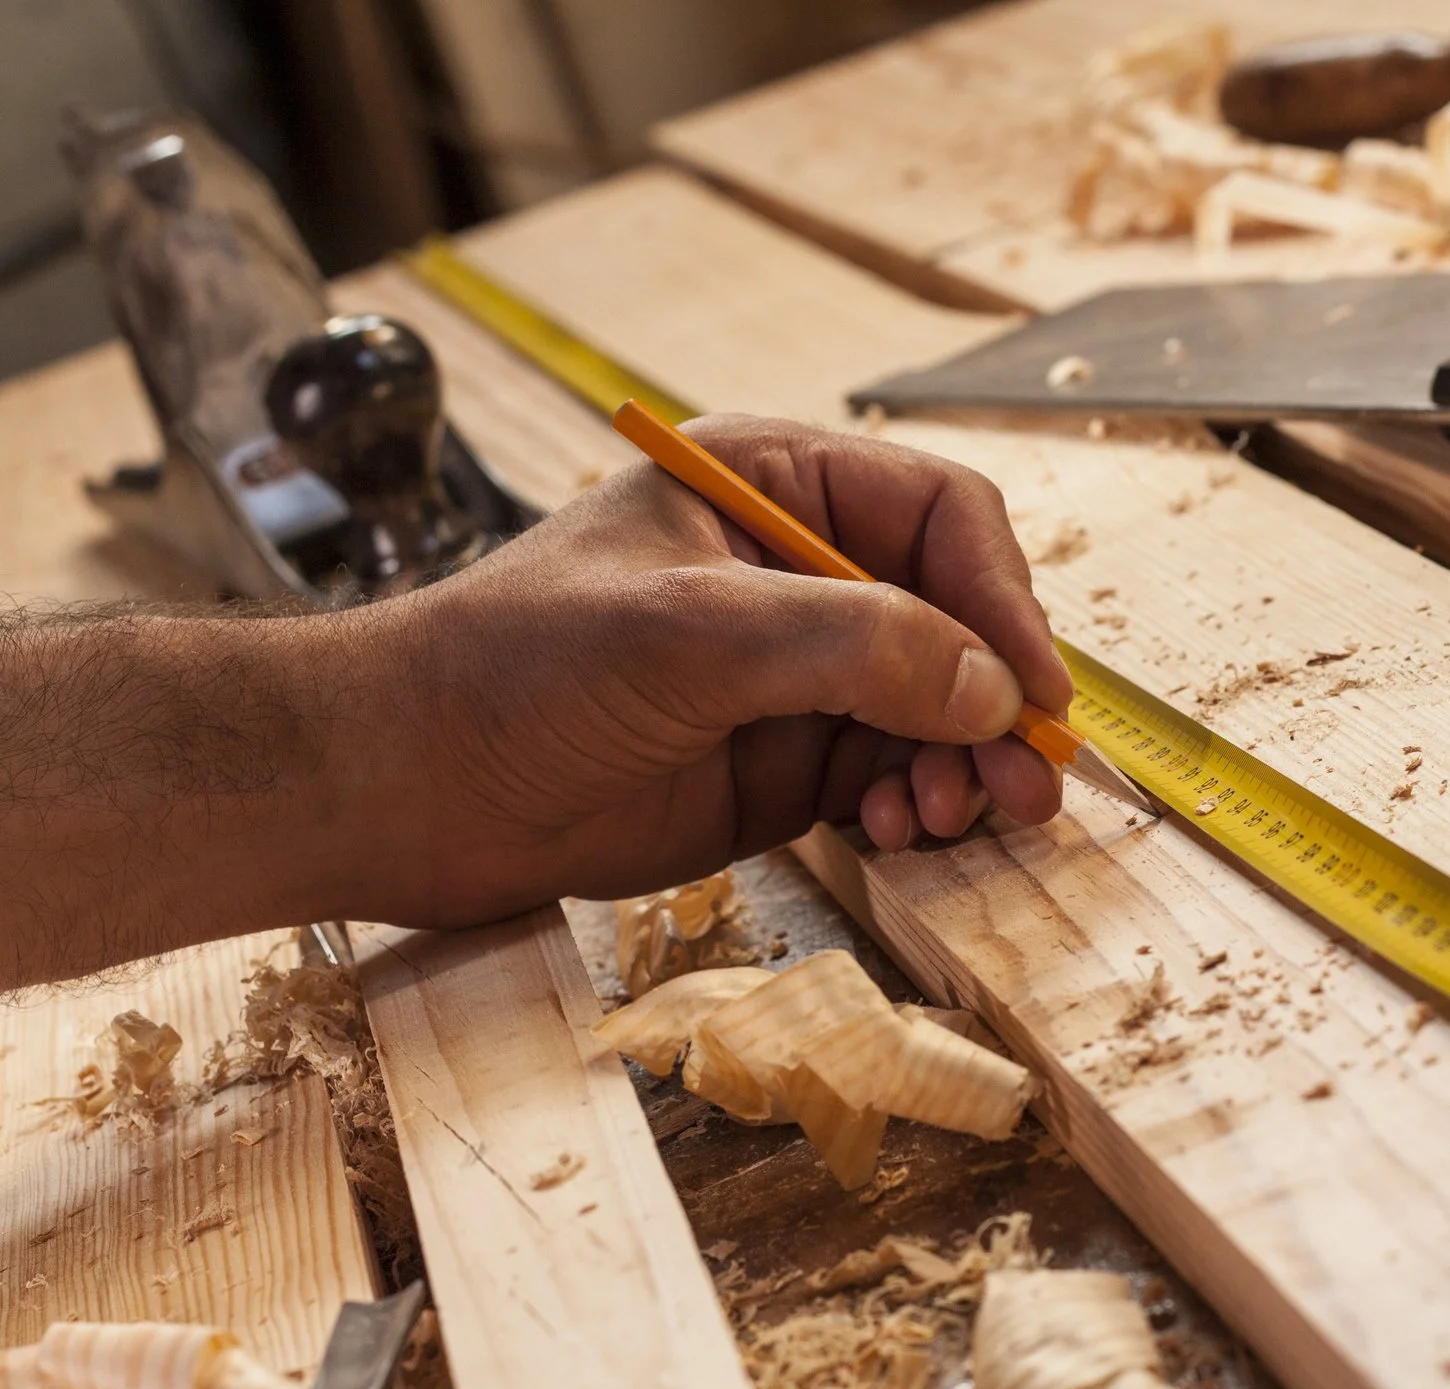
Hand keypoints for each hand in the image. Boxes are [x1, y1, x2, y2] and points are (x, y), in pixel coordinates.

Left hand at [372, 414, 1070, 923]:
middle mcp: (800, 573)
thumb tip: (991, 690)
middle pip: (955, 620)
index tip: (1032, 690)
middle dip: (996, 700)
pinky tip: (897, 832)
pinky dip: (914, 803)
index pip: (939, 518)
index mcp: (775, 486)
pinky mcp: (782, 761)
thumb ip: (853, 646)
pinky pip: (889, 774)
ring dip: (963, 763)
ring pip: (935, 708)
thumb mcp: (692, 632)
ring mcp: (794, 673)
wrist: (408, 788)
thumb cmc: (517, 670)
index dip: (999, 599)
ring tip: (953, 815)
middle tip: (1028, 780)